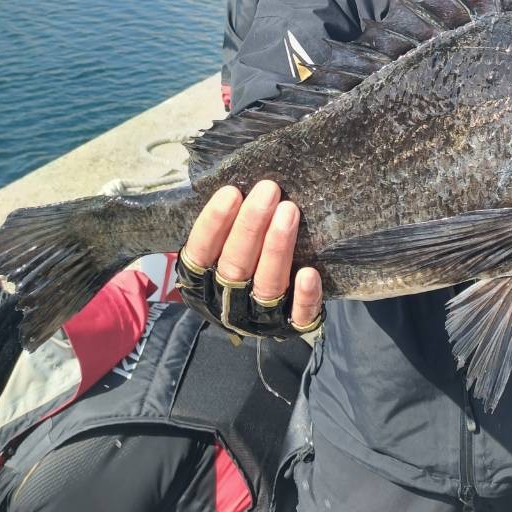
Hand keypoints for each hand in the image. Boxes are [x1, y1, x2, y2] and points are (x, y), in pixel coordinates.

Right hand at [176, 179, 323, 339]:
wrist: (272, 318)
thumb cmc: (247, 259)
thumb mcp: (226, 245)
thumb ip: (229, 224)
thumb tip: (237, 184)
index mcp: (203, 281)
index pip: (201, 252)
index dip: (213, 223)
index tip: (230, 192)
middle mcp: (228, 302)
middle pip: (235, 265)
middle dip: (250, 226)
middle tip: (269, 191)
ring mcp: (259, 318)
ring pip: (266, 285)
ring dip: (276, 248)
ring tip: (289, 212)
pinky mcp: (291, 328)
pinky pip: (298, 316)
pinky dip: (304, 296)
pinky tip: (309, 273)